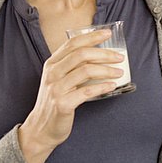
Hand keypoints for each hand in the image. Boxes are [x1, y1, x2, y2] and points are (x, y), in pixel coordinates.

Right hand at [17, 30, 123, 162]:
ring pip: (86, 71)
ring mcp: (56, 89)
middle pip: (82, 54)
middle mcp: (52, 73)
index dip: (92, 36)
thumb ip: (74, 65)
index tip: (108, 34)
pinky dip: (102, 87)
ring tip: (119, 72)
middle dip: (104, 53)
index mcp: (52, 63)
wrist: (41, 128)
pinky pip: (86, 91)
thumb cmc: (57, 100)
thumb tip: (102, 54)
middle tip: (119, 57)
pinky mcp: (62, 104)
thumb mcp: (60, 78)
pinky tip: (112, 85)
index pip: (73, 43)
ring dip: (107, 70)